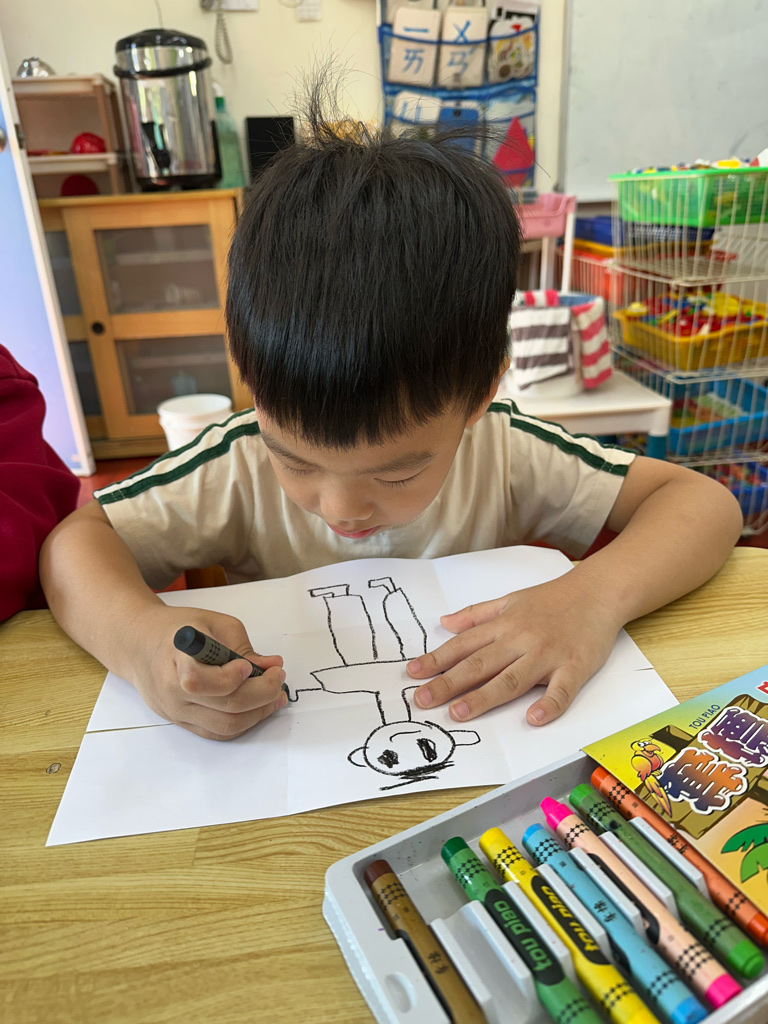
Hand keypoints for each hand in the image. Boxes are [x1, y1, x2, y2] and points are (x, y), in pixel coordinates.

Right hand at [130, 605, 285, 739]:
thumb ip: (242, 645)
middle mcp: (173, 692)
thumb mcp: (212, 623)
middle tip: (278, 677)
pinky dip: (243, 723)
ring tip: (275, 696)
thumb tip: (271, 665)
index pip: (201, 681)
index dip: (233, 677)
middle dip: (262, 694)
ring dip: (258, 713)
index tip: (250, 665)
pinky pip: (217, 733)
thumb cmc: (176, 630)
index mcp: (175, 660)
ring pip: (225, 726)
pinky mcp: (183, 722)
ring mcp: (177, 712)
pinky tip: (257, 708)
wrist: (140, 645)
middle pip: (225, 707)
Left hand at [407, 573, 622, 725]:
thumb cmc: (553, 599)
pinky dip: (548, 704)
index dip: (436, 660)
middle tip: (422, 700)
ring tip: (459, 712)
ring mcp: (547, 654)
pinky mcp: (575, 667)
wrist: (597, 591)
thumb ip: (476, 615)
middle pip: (480, 664)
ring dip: (484, 697)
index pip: (463, 645)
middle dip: (448, 682)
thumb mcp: (509, 600)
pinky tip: (533, 719)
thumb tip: (444, 623)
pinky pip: (561, 690)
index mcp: (503, 625)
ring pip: (512, 679)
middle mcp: (520, 640)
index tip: (413, 674)